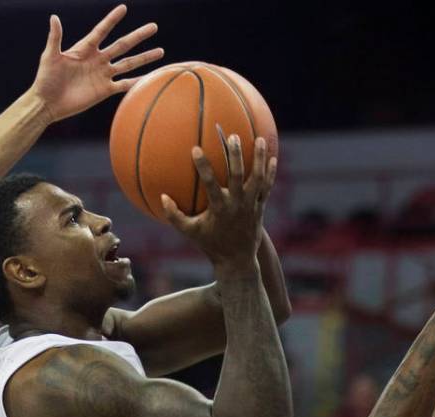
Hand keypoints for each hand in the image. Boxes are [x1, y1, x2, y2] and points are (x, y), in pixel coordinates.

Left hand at [31, 4, 162, 122]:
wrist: (47, 103)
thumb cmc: (46, 79)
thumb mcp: (50, 56)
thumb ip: (55, 38)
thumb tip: (54, 17)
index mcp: (85, 49)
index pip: (102, 31)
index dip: (112, 20)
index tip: (124, 8)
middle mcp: (97, 60)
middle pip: (122, 45)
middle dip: (138, 36)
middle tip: (153, 27)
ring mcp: (102, 75)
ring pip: (128, 64)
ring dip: (144, 58)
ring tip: (161, 50)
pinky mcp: (104, 90)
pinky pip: (124, 85)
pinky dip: (137, 82)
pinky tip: (150, 78)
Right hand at [162, 135, 277, 272]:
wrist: (237, 261)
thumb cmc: (210, 245)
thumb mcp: (190, 233)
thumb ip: (175, 216)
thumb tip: (162, 197)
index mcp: (219, 209)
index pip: (210, 184)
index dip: (204, 167)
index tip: (196, 149)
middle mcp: (237, 205)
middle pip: (238, 176)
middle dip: (236, 155)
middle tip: (232, 136)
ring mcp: (251, 206)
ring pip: (258, 178)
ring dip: (259, 159)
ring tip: (259, 139)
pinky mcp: (260, 208)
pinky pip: (267, 187)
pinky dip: (270, 173)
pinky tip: (272, 157)